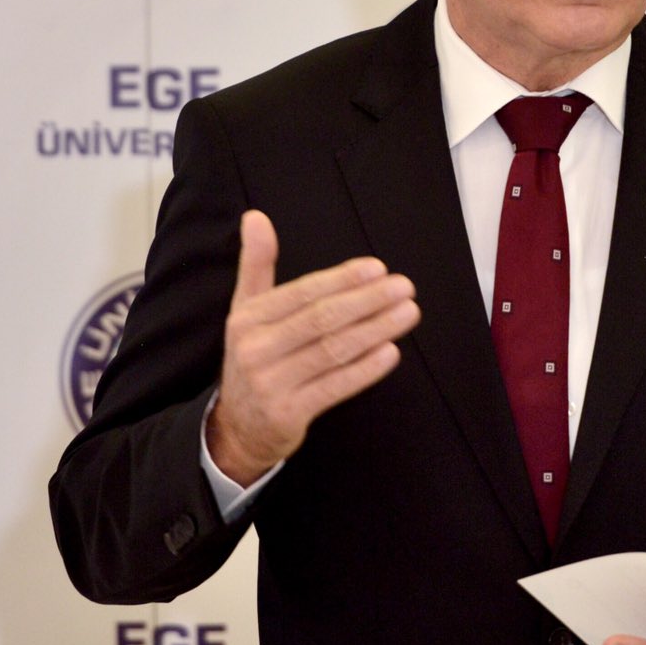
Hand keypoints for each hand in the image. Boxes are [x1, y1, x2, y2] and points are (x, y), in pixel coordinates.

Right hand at [206, 210, 419, 484]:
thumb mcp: (245, 311)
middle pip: (321, 319)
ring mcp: (271, 384)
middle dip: (367, 300)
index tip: (378, 268)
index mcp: (248, 319)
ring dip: (376, 329)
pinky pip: (335, 386)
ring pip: (333, 351)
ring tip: (407, 313)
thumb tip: (255, 216)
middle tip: (404, 287)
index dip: (342, 279)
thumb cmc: (253, 358)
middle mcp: (256, 349)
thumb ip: (256, 264)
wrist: (237, 428)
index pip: (303, 293)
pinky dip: (365, 369)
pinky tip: (391, 352)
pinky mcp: (289, 414)